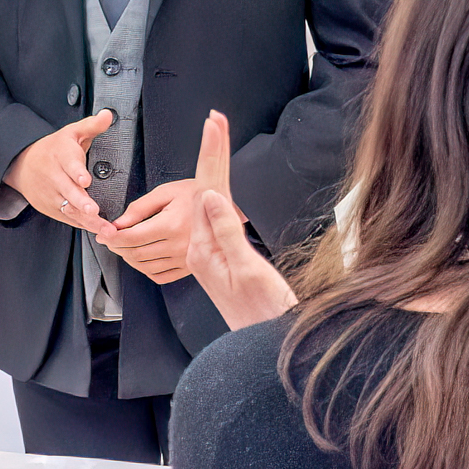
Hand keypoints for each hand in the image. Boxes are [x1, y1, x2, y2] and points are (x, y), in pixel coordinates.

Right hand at [5, 111, 112, 230]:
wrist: (22, 164)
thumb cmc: (53, 149)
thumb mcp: (71, 132)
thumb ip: (91, 125)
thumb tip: (108, 115)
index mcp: (60, 155)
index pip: (68, 164)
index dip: (77, 172)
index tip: (85, 180)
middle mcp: (54, 176)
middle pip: (68, 191)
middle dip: (81, 202)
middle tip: (93, 210)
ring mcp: (51, 194)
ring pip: (69, 208)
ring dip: (86, 220)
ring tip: (104, 228)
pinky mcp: (51, 208)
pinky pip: (67, 218)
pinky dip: (82, 225)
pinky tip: (97, 230)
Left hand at [97, 174, 205, 282]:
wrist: (223, 204)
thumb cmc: (198, 193)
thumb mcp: (166, 191)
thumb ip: (139, 208)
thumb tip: (119, 223)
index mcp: (171, 225)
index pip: (132, 238)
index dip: (112, 237)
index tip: (104, 232)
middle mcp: (178, 246)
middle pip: (135, 254)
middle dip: (117, 246)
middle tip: (110, 237)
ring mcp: (184, 259)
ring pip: (145, 267)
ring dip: (128, 258)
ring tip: (123, 246)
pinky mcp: (188, 266)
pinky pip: (160, 276)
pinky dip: (145, 269)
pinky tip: (142, 258)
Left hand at [185, 111, 296, 327]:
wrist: (264, 348)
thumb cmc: (263, 315)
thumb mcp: (245, 271)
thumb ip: (226, 233)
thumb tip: (210, 196)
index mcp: (207, 246)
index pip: (208, 188)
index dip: (213, 153)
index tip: (215, 124)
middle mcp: (204, 248)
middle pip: (204, 189)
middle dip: (211, 152)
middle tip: (216, 120)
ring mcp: (212, 254)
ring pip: (206, 201)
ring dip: (210, 167)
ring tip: (214, 136)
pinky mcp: (222, 260)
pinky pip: (213, 219)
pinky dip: (216, 194)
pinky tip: (216, 185)